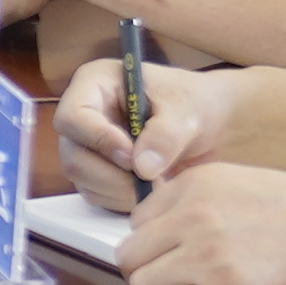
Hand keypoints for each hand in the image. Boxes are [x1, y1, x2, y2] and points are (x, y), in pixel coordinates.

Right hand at [47, 58, 233, 208]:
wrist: (211, 125)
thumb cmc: (195, 103)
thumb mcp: (187, 110)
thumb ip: (166, 135)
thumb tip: (142, 167)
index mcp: (95, 84)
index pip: (74, 116)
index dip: (97, 139)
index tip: (131, 157)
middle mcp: (83, 116)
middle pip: (73, 155)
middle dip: (112, 175)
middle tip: (153, 181)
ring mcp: (87, 147)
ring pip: (83, 179)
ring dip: (121, 190)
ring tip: (159, 184)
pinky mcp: (96, 173)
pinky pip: (97, 195)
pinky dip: (124, 200)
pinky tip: (152, 190)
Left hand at [109, 158, 285, 284]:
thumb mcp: (242, 183)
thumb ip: (197, 201)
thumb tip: (162, 230)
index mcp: (195, 185)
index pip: (137, 221)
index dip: (156, 242)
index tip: (178, 251)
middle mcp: (193, 217)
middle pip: (131, 256)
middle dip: (151, 271)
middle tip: (181, 280)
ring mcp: (206, 257)